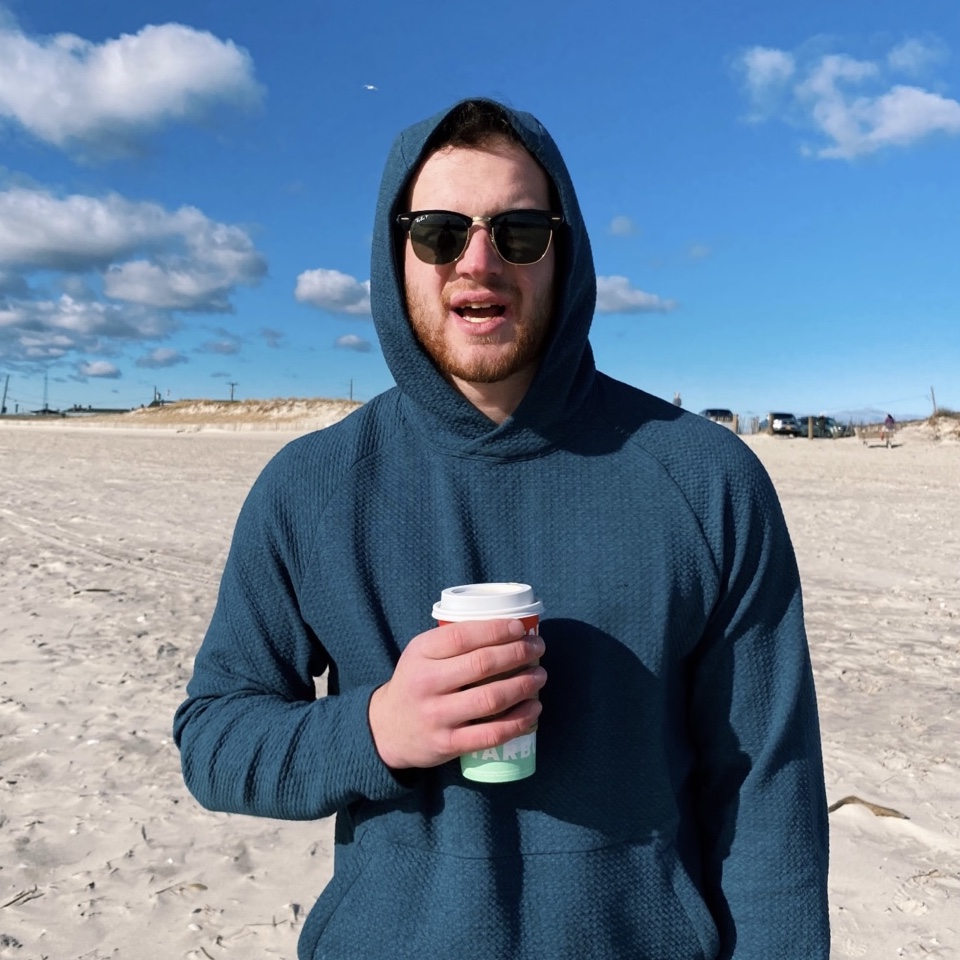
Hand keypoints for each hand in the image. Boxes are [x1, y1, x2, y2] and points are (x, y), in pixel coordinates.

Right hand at [368, 618, 545, 770]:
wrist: (386, 728)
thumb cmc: (417, 682)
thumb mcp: (421, 654)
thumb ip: (452, 642)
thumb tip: (507, 628)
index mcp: (420, 654)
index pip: (463, 636)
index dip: (497, 629)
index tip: (521, 627)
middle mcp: (426, 683)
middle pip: (482, 664)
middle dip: (518, 653)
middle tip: (538, 648)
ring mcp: (436, 716)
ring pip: (491, 698)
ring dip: (523, 685)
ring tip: (540, 676)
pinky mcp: (448, 744)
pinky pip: (490, 733)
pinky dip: (519, 721)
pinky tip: (534, 710)